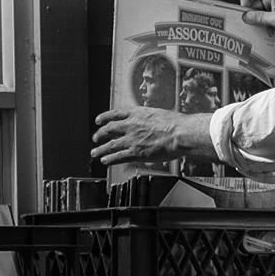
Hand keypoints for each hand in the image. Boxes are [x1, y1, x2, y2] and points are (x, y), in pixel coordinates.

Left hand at [92, 106, 211, 165]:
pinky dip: (109, 160)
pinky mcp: (135, 153)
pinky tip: (104, 161)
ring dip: (100, 149)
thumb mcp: (159, 115)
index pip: (115, 114)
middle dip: (100, 134)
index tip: (99, 120)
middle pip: (109, 129)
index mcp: (137, 114)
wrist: (180, 133)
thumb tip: (151, 123)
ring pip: (110, 145)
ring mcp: (131, 140)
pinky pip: (118, 157)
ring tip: (95, 152)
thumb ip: (150, 120)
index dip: (105, 117)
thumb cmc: (176, 124)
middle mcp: (130, 125)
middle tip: (96, 138)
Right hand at [239, 0, 274, 42]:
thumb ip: (258, 17)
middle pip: (255, 2)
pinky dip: (263, 23)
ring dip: (258, 19)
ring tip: (259, 26)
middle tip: (249, 21)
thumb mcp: (274, 19)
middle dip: (251, 12)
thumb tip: (246, 16)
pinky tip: (265, 29)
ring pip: (260, 11)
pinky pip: (266, 17)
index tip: (244, 10)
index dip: (246, 0)